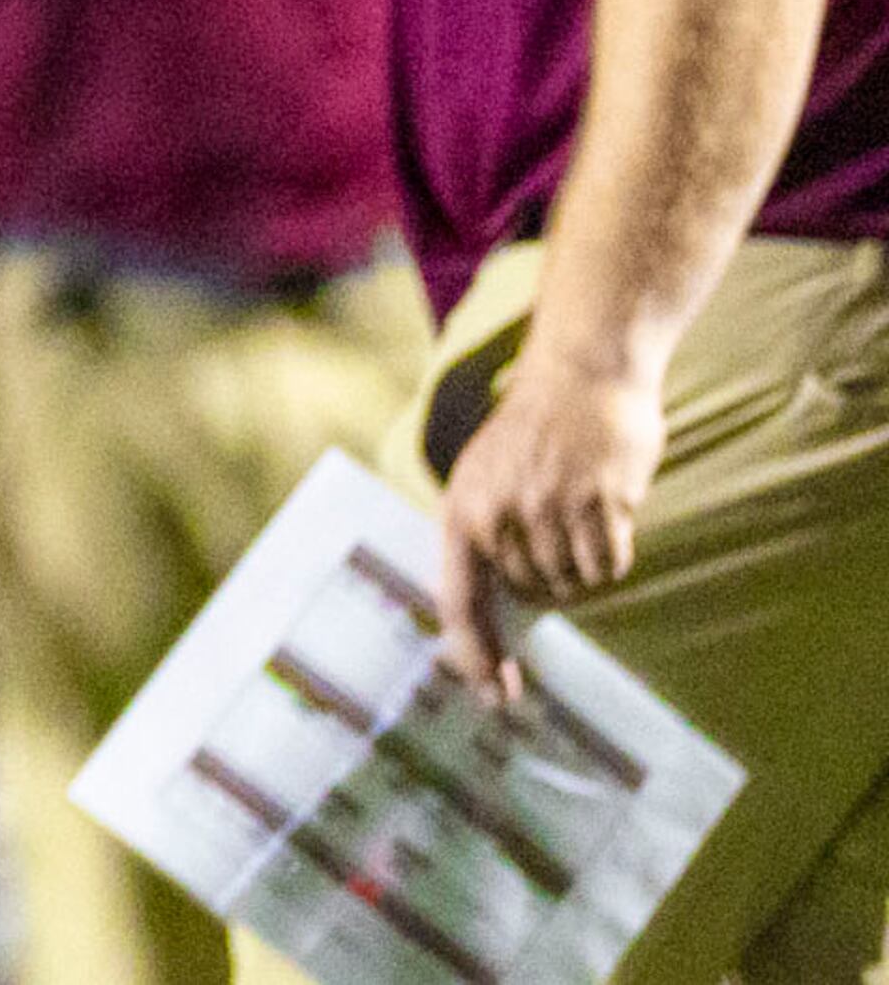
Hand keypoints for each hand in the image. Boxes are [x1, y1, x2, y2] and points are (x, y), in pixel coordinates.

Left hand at [434, 347, 666, 699]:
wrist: (579, 374)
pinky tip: (606, 514)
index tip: (494, 695)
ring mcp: (550, 508)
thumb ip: (480, 540)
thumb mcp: (481, 479)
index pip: (458, 600)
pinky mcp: (599, 502)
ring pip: (574, 583)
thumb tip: (488, 618)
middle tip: (556, 534)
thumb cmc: (529, 435)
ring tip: (578, 514)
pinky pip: (609, 565)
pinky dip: (612, 553)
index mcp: (460, 511)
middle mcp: (499, 514)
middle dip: (546, 581)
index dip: (474, 654)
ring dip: (581, 564)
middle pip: (530, 595)